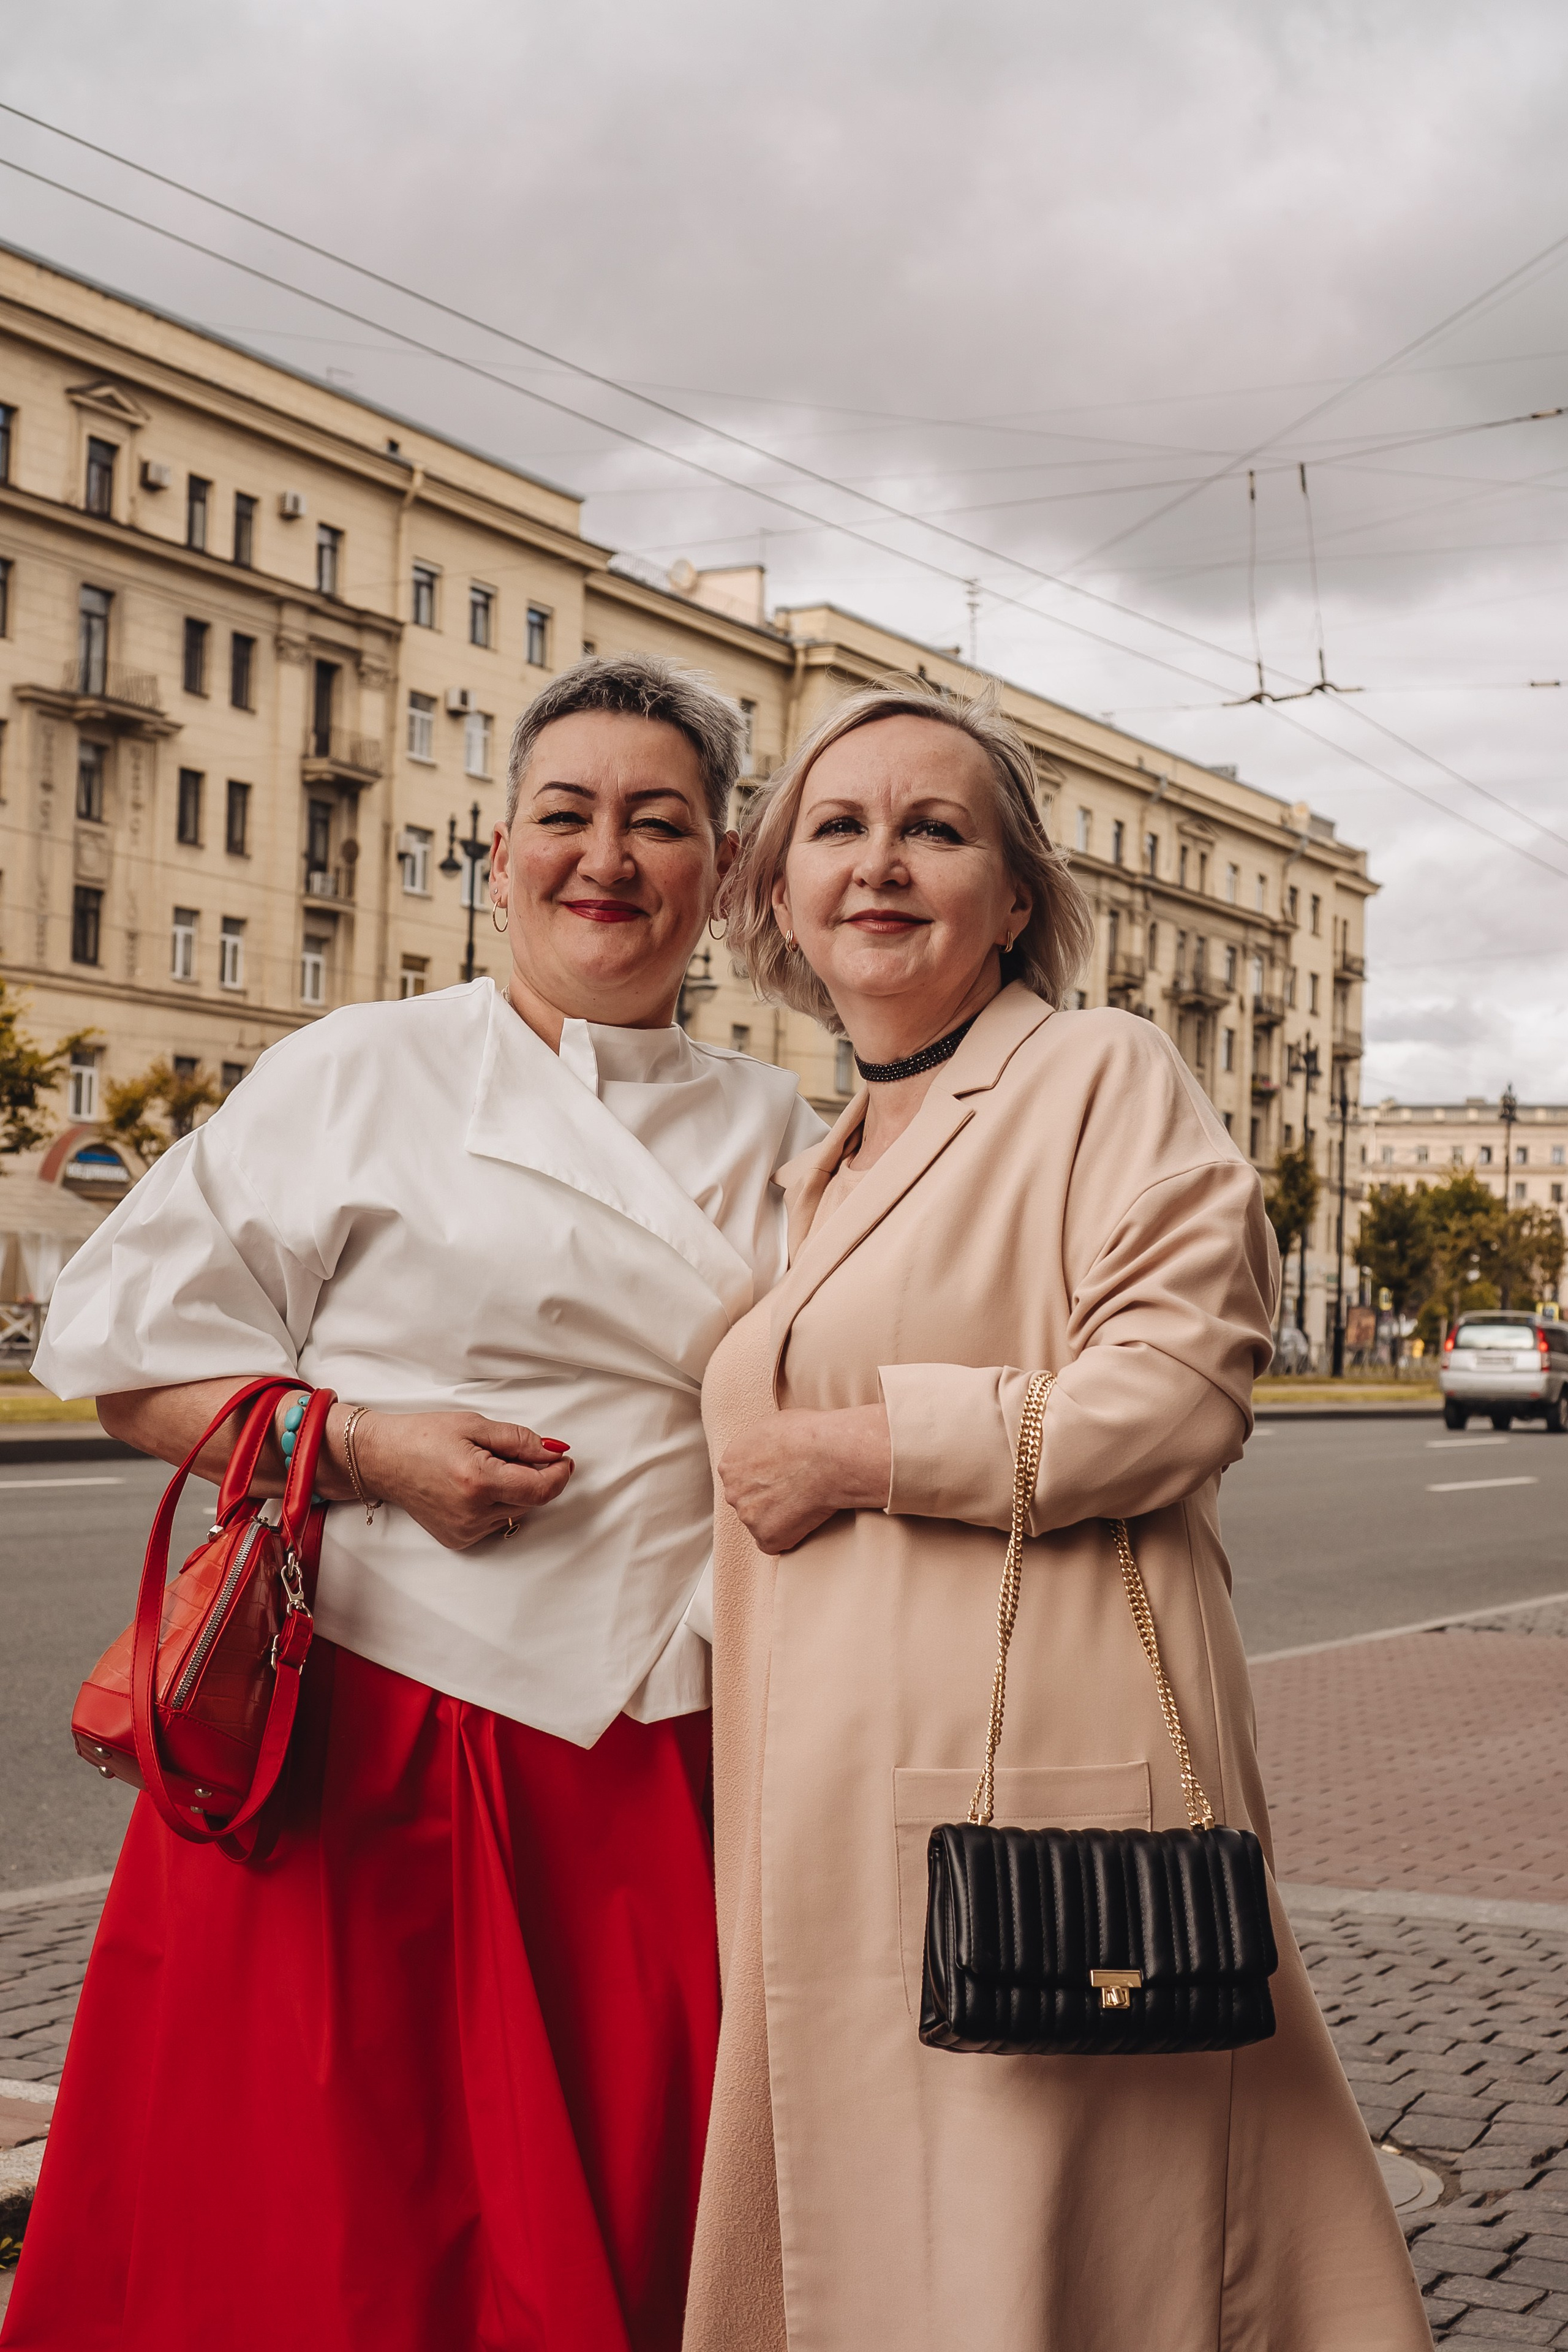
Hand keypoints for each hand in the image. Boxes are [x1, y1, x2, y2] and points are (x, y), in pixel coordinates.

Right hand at [352, 1410, 573, 1551]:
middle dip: (534, 1476)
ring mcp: (465, 1531)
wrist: (383, 1460)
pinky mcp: (458, 1540)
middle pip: (531, 1501)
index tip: (562, 1459)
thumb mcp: (475, 1425)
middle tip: (512, 1453)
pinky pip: (495, 1522)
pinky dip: (496, 1504)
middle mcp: (473, 1514)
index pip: (540, 1489)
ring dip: (514, 1491)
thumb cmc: (425, 1437)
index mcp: (478, 1482)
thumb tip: (554, 1452)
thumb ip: (520, 1441)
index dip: (559, 1474)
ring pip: (515, 1513)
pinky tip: (473, 1486)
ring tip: (485, 1467)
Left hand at [717, 1405, 890, 1554]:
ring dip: (780, 1518)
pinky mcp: (766, 1537)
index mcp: (730, 1464)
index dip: (765, 1480)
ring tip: (807, 1502)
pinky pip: (777, 1543)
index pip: (741, 1479)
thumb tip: (768, 1452)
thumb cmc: (809, 1434)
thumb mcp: (772, 1427)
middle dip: (768, 1501)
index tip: (783, 1478)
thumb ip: (760, 1447)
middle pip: (748, 1503)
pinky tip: (808, 1517)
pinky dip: (792, 1535)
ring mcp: (748, 1516)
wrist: (828, 1455)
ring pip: (762, 1524)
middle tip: (796, 1492)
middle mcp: (732, 1491)